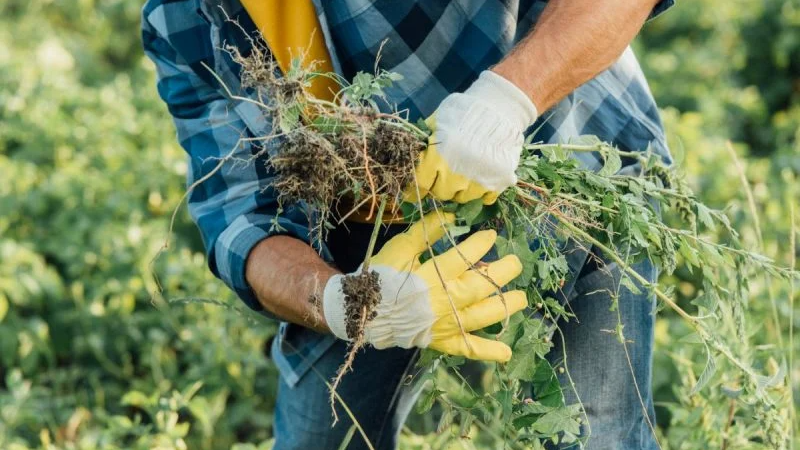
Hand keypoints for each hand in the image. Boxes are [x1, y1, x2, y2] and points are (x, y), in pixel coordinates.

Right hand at [322, 212, 526, 361]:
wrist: (363, 311)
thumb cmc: (381, 277)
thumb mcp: (400, 249)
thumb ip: (425, 233)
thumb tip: (450, 217)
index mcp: (432, 277)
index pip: (464, 258)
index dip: (481, 244)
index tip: (491, 235)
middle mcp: (443, 301)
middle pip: (482, 286)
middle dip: (503, 272)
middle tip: (515, 263)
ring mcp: (446, 324)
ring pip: (483, 315)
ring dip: (505, 306)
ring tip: (520, 298)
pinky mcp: (442, 341)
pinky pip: (468, 348)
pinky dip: (487, 352)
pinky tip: (506, 353)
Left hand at [405, 71, 537, 204]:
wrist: (501, 106)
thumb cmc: (465, 110)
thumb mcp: (438, 120)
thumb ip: (425, 140)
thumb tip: (411, 155)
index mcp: (439, 156)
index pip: (421, 184)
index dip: (416, 189)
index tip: (415, 191)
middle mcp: (457, 173)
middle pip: (441, 193)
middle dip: (439, 187)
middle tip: (442, 178)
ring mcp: (479, 179)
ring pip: (462, 198)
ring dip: (459, 191)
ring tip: (461, 178)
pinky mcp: (499, 181)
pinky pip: (486, 198)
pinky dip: (481, 193)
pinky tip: (479, 181)